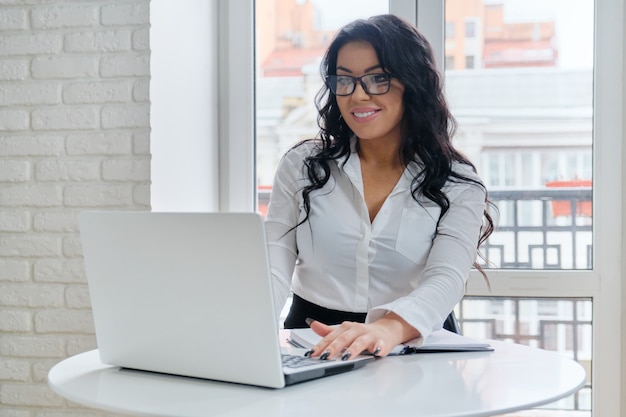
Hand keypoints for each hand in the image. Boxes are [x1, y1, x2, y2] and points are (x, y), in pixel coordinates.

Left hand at [306, 312, 420, 359]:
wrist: (385, 330)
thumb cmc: (362, 333)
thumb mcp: (344, 332)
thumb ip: (328, 332)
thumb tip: (312, 324)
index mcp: (346, 328)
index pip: (331, 337)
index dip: (321, 345)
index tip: (311, 354)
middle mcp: (356, 330)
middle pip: (343, 339)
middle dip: (333, 348)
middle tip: (324, 356)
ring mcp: (369, 336)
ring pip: (359, 342)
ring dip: (352, 350)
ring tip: (345, 358)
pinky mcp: (381, 342)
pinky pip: (380, 345)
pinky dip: (378, 348)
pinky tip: (376, 352)